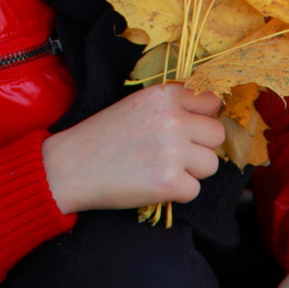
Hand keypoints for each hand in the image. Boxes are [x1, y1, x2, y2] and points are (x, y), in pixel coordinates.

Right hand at [42, 81, 223, 213]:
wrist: (71, 165)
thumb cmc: (104, 134)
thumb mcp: (137, 104)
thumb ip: (171, 104)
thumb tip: (210, 111)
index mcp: (164, 95)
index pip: (212, 102)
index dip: (202, 117)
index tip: (190, 127)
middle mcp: (173, 119)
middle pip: (216, 134)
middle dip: (200, 146)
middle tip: (175, 152)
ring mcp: (173, 151)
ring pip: (210, 164)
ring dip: (191, 171)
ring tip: (161, 168)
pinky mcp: (170, 182)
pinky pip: (194, 190)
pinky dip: (177, 192)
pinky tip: (153, 184)